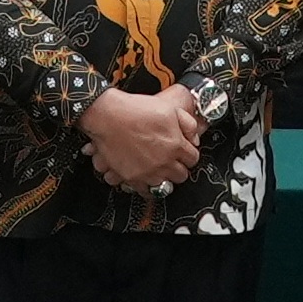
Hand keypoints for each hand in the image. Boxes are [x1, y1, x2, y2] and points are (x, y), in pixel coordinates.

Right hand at [78, 83, 206, 194]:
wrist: (108, 116)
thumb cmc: (134, 111)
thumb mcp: (168, 109)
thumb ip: (187, 123)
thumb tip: (194, 136)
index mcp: (175, 145)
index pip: (193, 159)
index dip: (189, 154)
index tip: (184, 153)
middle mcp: (164, 162)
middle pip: (182, 175)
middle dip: (179, 167)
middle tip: (173, 161)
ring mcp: (148, 172)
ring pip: (165, 185)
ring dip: (164, 177)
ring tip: (159, 169)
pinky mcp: (132, 178)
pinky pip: (146, 191)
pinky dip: (147, 186)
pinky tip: (146, 177)